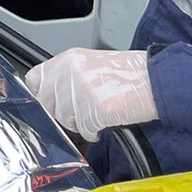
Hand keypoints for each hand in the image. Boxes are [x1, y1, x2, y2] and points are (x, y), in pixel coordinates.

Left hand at [25, 48, 155, 141]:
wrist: (157, 79)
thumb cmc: (128, 74)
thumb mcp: (90, 65)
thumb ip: (67, 77)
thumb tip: (49, 96)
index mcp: (69, 59)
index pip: (35, 79)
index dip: (41, 95)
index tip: (49, 103)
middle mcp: (72, 72)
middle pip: (48, 104)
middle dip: (62, 113)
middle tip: (81, 112)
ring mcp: (83, 91)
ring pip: (65, 119)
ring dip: (80, 123)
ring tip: (97, 114)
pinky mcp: (97, 109)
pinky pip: (85, 130)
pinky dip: (94, 131)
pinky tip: (106, 121)